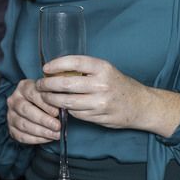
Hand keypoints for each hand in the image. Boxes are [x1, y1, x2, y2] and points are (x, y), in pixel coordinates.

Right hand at [6, 78, 60, 144]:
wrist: (35, 108)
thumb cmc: (45, 100)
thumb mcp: (49, 94)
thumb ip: (54, 98)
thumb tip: (63, 108)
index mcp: (23, 87)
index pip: (32, 93)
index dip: (45, 104)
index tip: (57, 112)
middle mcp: (14, 100)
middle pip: (25, 110)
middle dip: (43, 120)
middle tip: (57, 126)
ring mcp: (10, 115)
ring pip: (23, 124)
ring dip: (41, 131)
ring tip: (55, 134)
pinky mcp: (11, 128)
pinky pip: (21, 136)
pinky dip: (36, 139)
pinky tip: (47, 138)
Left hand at [37, 56, 179, 137]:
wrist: (139, 105)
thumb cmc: (118, 85)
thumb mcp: (105, 70)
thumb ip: (85, 70)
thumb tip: (57, 71)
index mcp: (102, 68)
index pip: (74, 62)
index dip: (56, 65)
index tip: (45, 68)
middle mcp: (101, 84)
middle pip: (66, 84)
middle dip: (48, 85)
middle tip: (40, 85)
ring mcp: (100, 102)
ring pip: (67, 102)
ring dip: (52, 100)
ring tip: (45, 96)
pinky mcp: (98, 117)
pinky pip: (75, 113)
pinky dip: (66, 110)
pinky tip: (61, 106)